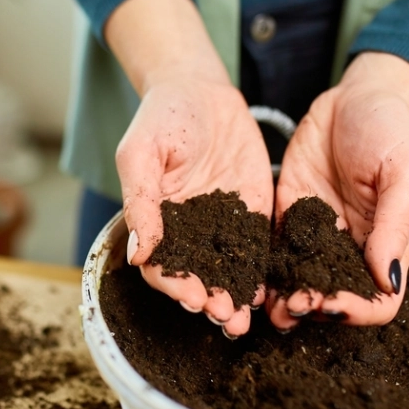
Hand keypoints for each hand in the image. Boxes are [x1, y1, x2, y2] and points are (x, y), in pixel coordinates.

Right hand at [104, 0, 273, 336]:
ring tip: (245, 319)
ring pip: (227, 270)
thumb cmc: (162, 117)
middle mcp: (188, 230)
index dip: (175, 285)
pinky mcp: (251, 213)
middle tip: (225, 316)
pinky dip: (261, 272)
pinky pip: (256, 247)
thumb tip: (139, 254)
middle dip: (209, 300)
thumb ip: (141, 201)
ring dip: (234, 296)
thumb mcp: (141, 153)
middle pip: (196, 276)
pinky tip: (269, 291)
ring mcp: (221, 224)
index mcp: (157, 221)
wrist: (201, 89)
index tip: (193, 298)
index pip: (162, 265)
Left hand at [269, 52, 408, 329]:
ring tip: (265, 306)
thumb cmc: (389, 128)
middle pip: (334, 296)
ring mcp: (316, 232)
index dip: (358, 310)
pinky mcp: (287, 213)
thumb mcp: (404, 171)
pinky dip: (262, 269)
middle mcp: (350, 245)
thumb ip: (395, 225)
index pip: (379, 299)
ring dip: (283, 298)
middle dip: (312, 308)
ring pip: (299, 280)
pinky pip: (274, 249)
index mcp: (386, 243)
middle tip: (289, 306)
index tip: (331, 304)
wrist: (352, 96)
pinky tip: (247, 276)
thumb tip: (385, 279)